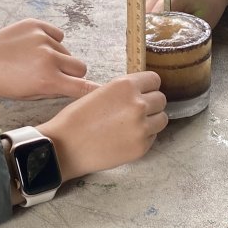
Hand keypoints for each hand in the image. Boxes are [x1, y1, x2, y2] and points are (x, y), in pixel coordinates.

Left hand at [0, 19, 96, 99]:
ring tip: (36, 61)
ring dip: (58, 57)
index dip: (93, 91)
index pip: (82, 87)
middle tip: (58, 76)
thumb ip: (54, 91)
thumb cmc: (0, 82)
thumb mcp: (28, 95)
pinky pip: (56, 35)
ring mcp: (43, 39)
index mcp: (47, 79)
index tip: (101, 92)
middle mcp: (49, 57)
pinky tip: (34, 47)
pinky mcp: (37, 25)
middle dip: (74, 73)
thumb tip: (73, 87)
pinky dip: (51, 41)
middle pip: (81, 67)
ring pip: (67, 51)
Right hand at [36, 72, 167, 179]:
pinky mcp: (142, 147)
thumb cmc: (75, 119)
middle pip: (161, 99)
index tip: (144, 92)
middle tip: (137, 111)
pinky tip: (126, 138)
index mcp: (126, 86)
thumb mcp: (99, 92)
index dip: (148, 86)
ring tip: (134, 125)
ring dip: (152, 120)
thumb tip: (138, 92)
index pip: (154, 79)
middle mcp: (138, 104)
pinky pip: (153, 137)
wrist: (64, 147)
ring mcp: (142, 127)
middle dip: (151, 104)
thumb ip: (122, 91)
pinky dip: (144, 137)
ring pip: (162, 119)